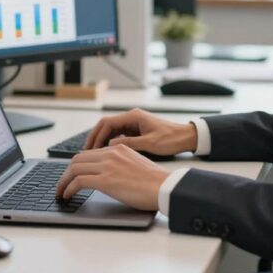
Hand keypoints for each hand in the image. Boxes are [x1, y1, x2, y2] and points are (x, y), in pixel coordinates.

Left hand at [55, 144, 168, 210]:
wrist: (164, 187)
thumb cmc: (155, 181)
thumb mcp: (136, 163)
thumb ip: (121, 163)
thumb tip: (110, 174)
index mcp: (118, 148)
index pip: (90, 153)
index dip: (78, 165)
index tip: (73, 174)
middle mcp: (111, 153)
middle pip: (78, 159)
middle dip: (67, 172)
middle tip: (62, 183)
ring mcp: (107, 166)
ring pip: (74, 168)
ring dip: (63, 181)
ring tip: (60, 192)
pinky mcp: (105, 180)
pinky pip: (78, 181)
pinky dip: (68, 188)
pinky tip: (66, 195)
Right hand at [83, 108, 197, 154]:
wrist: (186, 137)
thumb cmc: (171, 139)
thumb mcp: (150, 143)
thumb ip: (129, 143)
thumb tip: (111, 145)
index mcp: (134, 117)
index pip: (107, 123)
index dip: (96, 135)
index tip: (90, 148)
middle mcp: (132, 117)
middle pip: (106, 125)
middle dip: (95, 137)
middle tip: (86, 152)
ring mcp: (134, 123)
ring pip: (111, 130)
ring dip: (102, 140)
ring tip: (93, 154)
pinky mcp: (136, 130)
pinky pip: (118, 135)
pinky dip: (110, 142)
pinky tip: (107, 153)